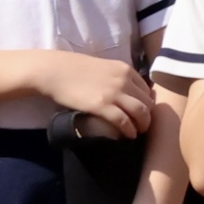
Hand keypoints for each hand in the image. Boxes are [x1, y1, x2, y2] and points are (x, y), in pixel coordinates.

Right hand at [41, 50, 157, 135]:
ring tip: (138, 132)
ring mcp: (114, 93)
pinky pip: (123, 121)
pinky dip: (129, 130)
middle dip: (148, 116)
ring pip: (140, 112)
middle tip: (143, 125)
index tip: (144, 112)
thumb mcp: (104, 67)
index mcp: (125, 69)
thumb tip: (126, 91)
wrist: (54, 71)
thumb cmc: (75, 68)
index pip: (147, 89)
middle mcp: (124, 80)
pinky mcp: (101, 106)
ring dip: (142, 125)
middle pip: (147, 102)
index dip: (148, 103)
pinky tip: (128, 135)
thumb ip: (117, 78)